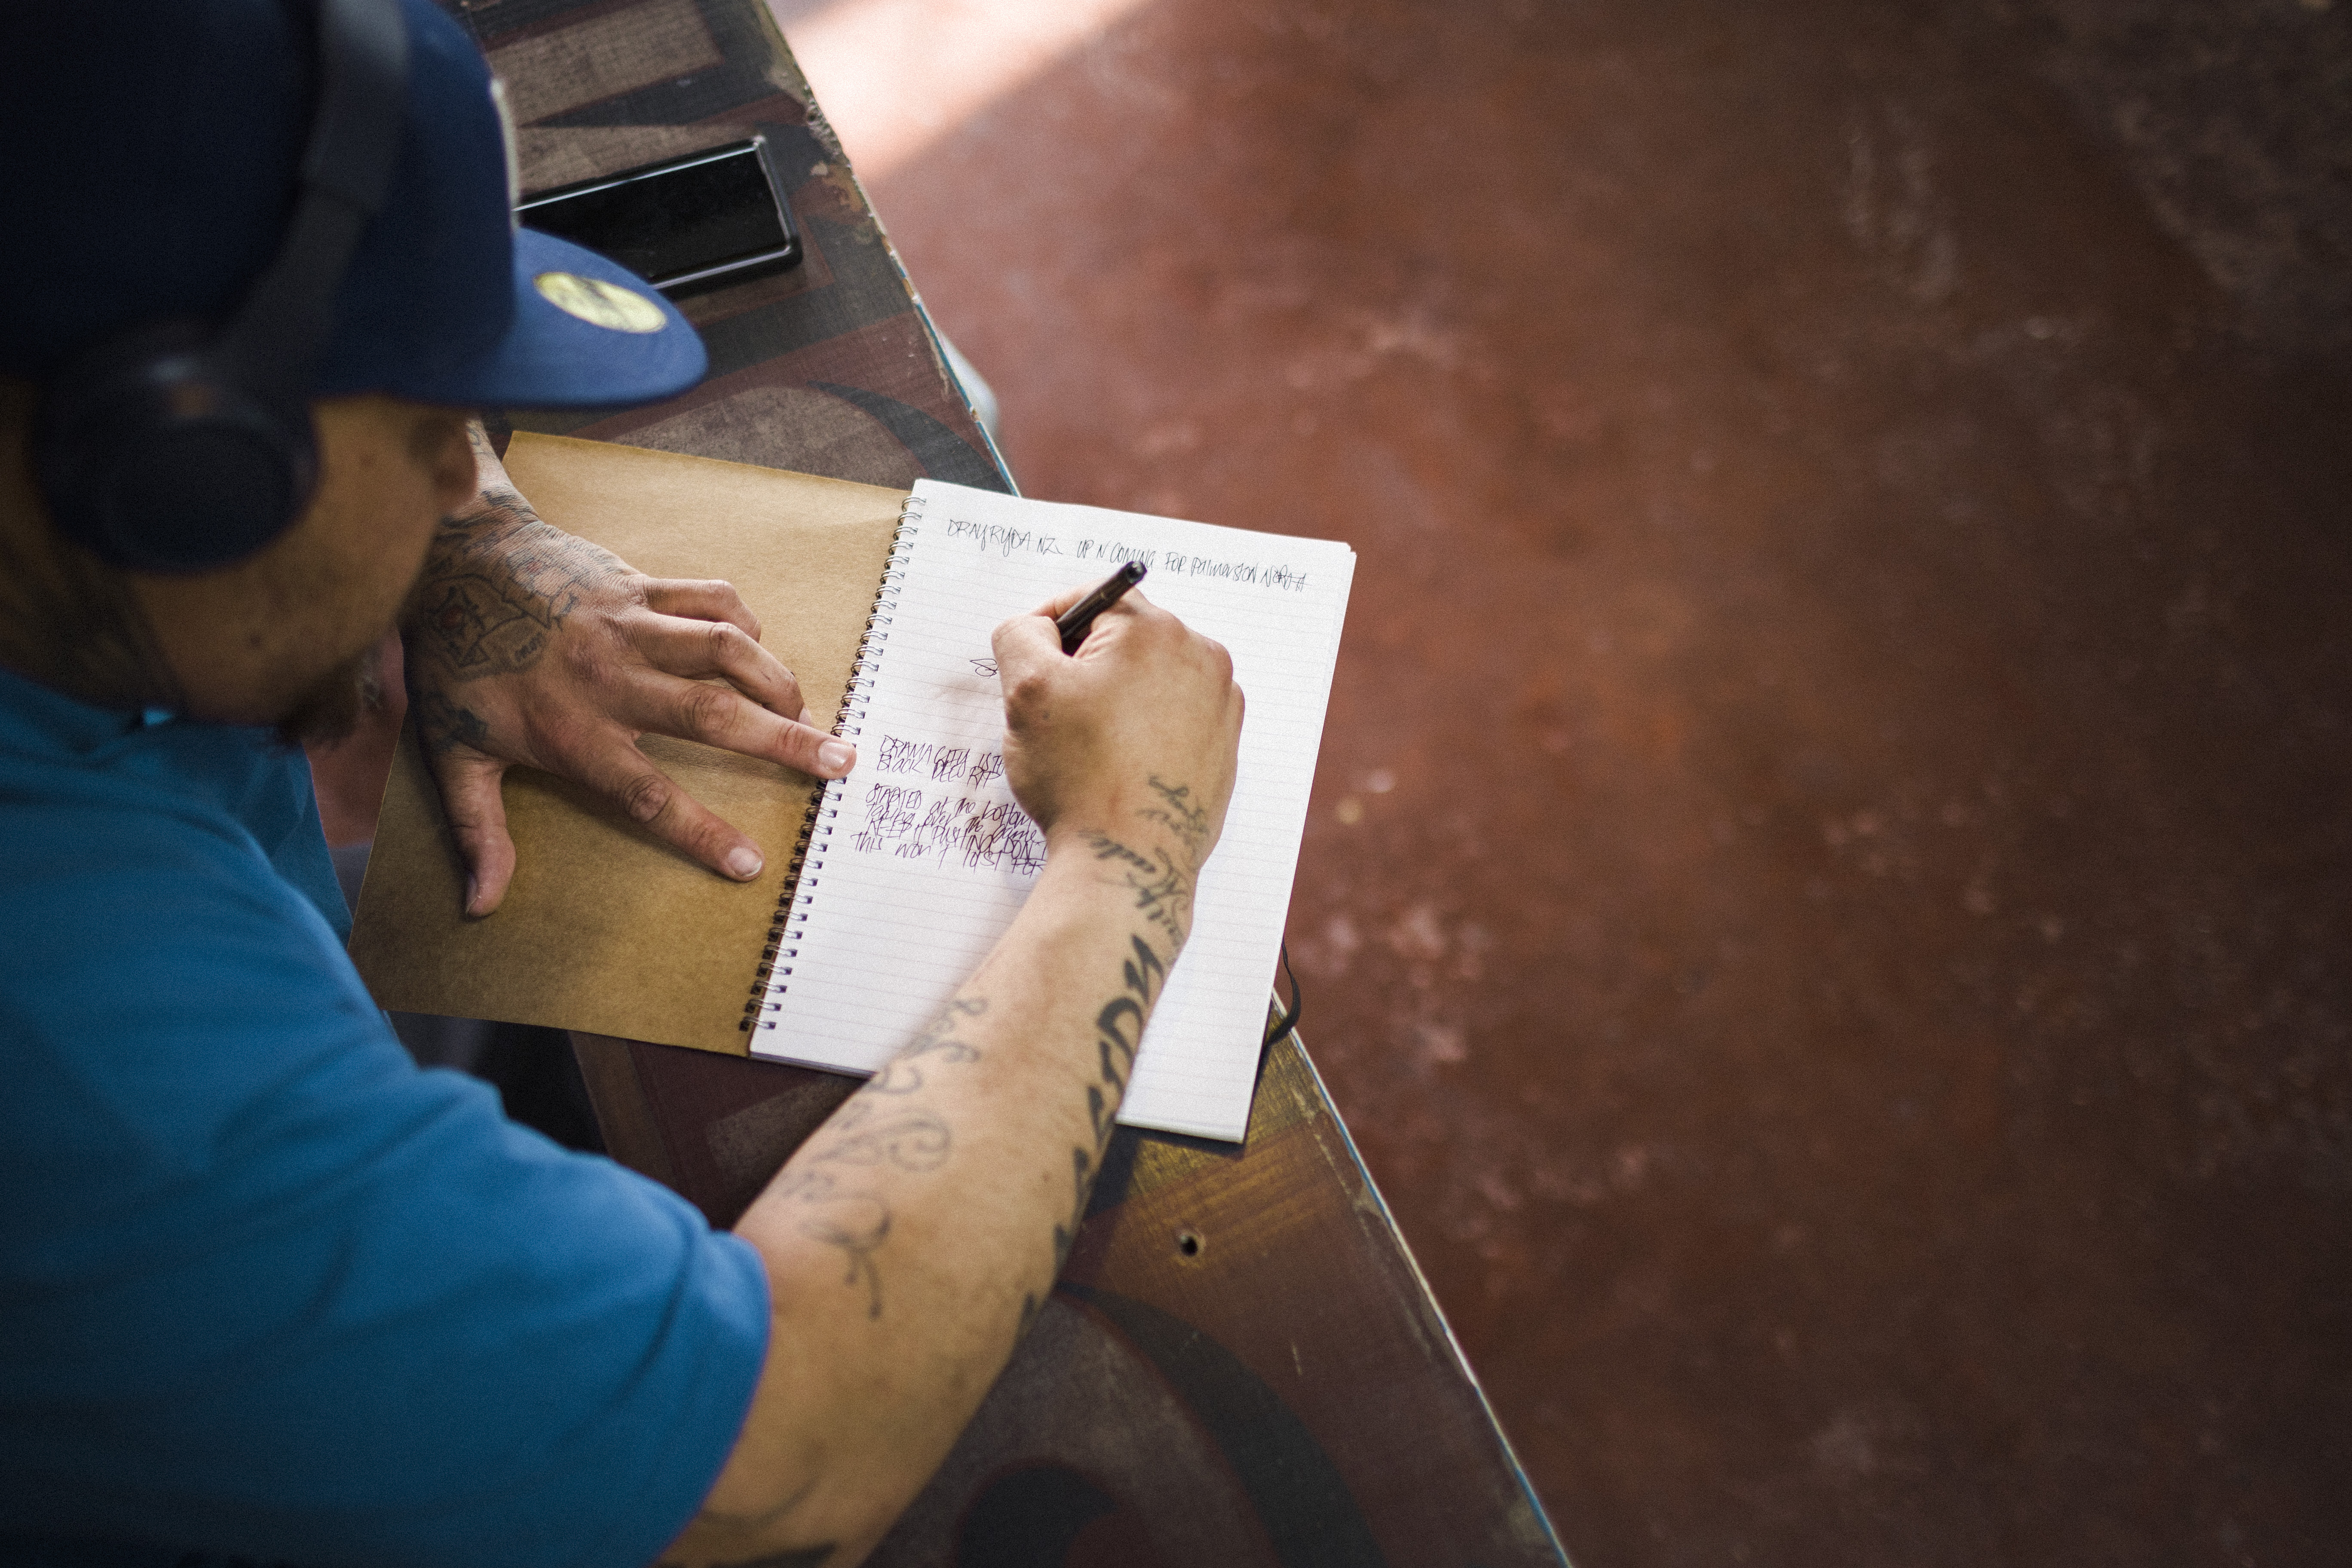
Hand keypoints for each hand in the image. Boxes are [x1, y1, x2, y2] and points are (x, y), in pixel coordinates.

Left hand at [404, 425, 853, 914]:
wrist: (455, 560)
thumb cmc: (456, 662)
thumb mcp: (452, 753)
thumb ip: (478, 831)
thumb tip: (481, 906)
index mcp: (571, 730)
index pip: (646, 793)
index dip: (701, 831)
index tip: (752, 862)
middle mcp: (610, 678)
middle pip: (711, 716)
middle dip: (782, 742)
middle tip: (839, 765)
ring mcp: (631, 625)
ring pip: (725, 649)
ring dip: (778, 682)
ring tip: (815, 714)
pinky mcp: (641, 585)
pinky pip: (712, 598)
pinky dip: (747, 623)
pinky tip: (761, 651)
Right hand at [991, 585, 1243, 880]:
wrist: (1130, 859)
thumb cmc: (1080, 776)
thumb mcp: (1025, 690)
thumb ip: (1021, 633)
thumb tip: (1037, 625)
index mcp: (1157, 631)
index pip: (1093, 600)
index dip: (1051, 630)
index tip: (1033, 670)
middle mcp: (1202, 657)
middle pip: (1126, 639)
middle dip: (1087, 668)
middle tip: (1061, 718)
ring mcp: (1221, 703)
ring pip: (1150, 679)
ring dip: (1117, 698)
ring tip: (1093, 747)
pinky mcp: (1225, 744)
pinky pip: (1175, 717)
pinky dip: (1146, 730)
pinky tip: (1122, 765)